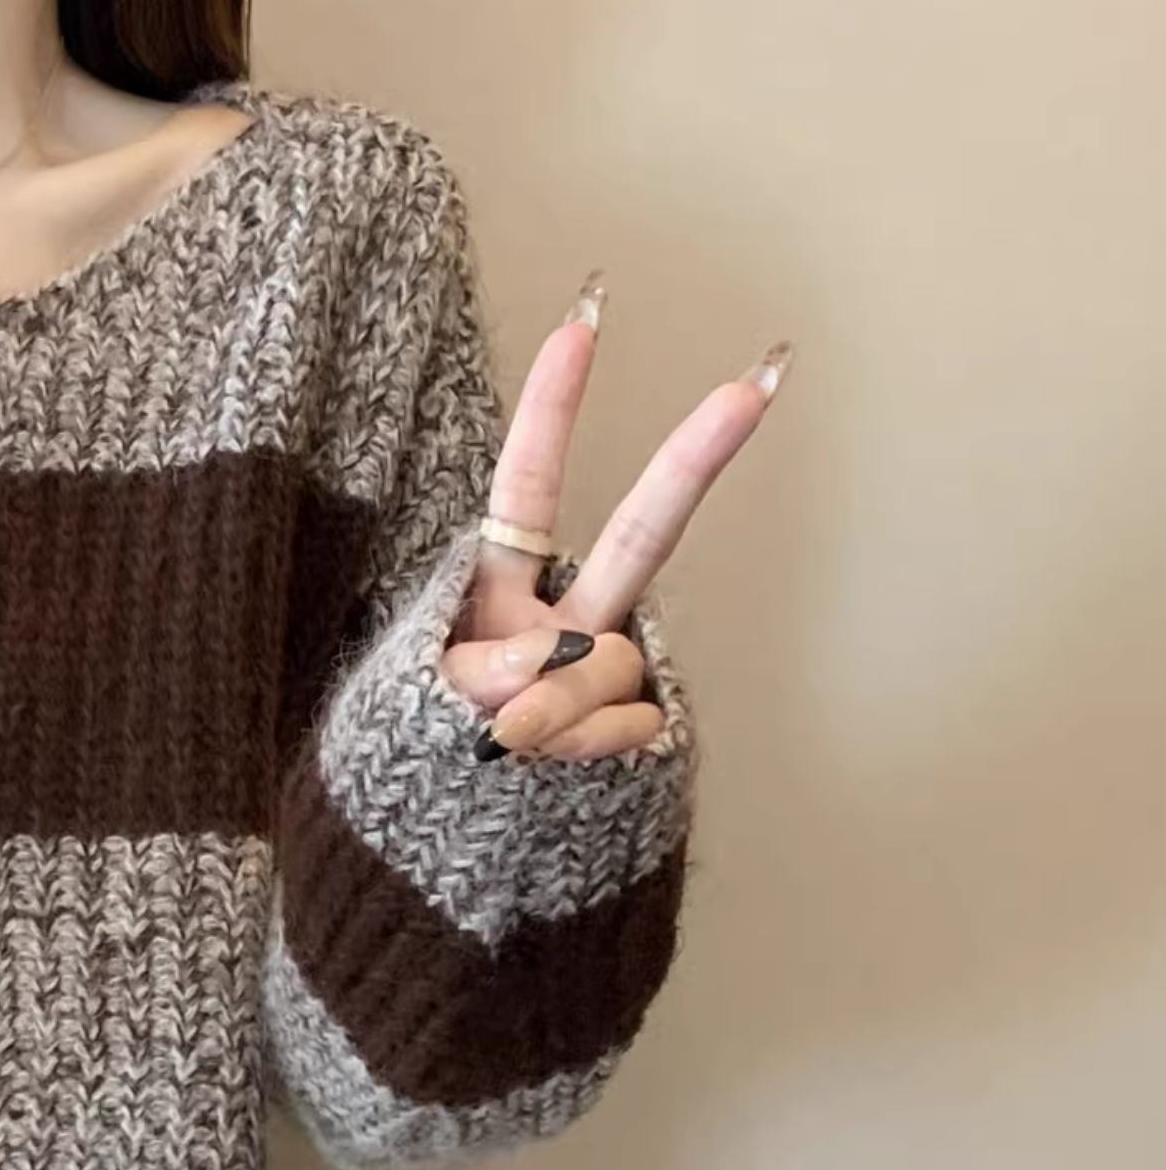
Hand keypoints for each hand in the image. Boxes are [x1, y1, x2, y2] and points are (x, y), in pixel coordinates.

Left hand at [442, 274, 789, 758]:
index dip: (550, 412)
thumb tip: (557, 661)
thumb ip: (483, 675)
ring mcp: (603, 672)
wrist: (435, 845)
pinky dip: (579, 751)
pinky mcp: (633, 726)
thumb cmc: (416, 755)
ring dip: (554, 710)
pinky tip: (549, 770)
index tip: (583, 323)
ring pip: (610, 664)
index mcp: (498, 590)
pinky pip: (625, 725)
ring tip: (505, 743)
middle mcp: (562, 616)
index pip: (526, 490)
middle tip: (754, 384)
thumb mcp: (419, 702)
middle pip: (641, 535)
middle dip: (694, 462)